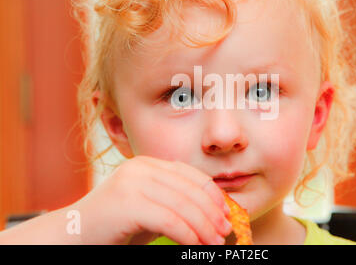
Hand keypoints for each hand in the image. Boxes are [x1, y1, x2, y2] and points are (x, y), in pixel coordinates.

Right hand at [72, 156, 231, 244]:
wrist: (72, 236)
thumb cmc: (115, 227)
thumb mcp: (150, 209)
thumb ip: (175, 204)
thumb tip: (213, 214)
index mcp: (148, 164)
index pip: (190, 174)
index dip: (212, 193)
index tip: (227, 213)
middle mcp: (141, 167)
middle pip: (190, 188)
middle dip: (212, 212)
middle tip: (225, 231)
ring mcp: (133, 182)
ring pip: (183, 205)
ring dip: (203, 227)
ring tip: (215, 243)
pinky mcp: (127, 203)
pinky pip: (169, 220)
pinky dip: (187, 235)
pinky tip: (195, 246)